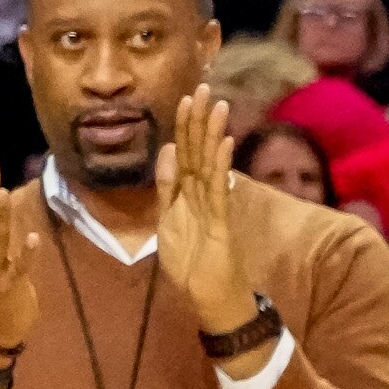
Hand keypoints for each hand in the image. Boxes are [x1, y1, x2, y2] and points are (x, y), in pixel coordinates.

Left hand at [153, 86, 262, 352]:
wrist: (210, 301)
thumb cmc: (191, 264)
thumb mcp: (167, 219)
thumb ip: (167, 186)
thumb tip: (165, 149)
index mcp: (187, 195)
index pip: (184, 153)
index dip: (183, 127)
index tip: (184, 99)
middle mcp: (202, 196)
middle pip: (198, 152)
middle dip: (198, 120)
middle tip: (202, 87)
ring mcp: (213, 209)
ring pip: (210, 165)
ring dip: (211, 134)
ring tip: (216, 105)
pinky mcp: (220, 224)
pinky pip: (218, 191)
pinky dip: (220, 166)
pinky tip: (223, 144)